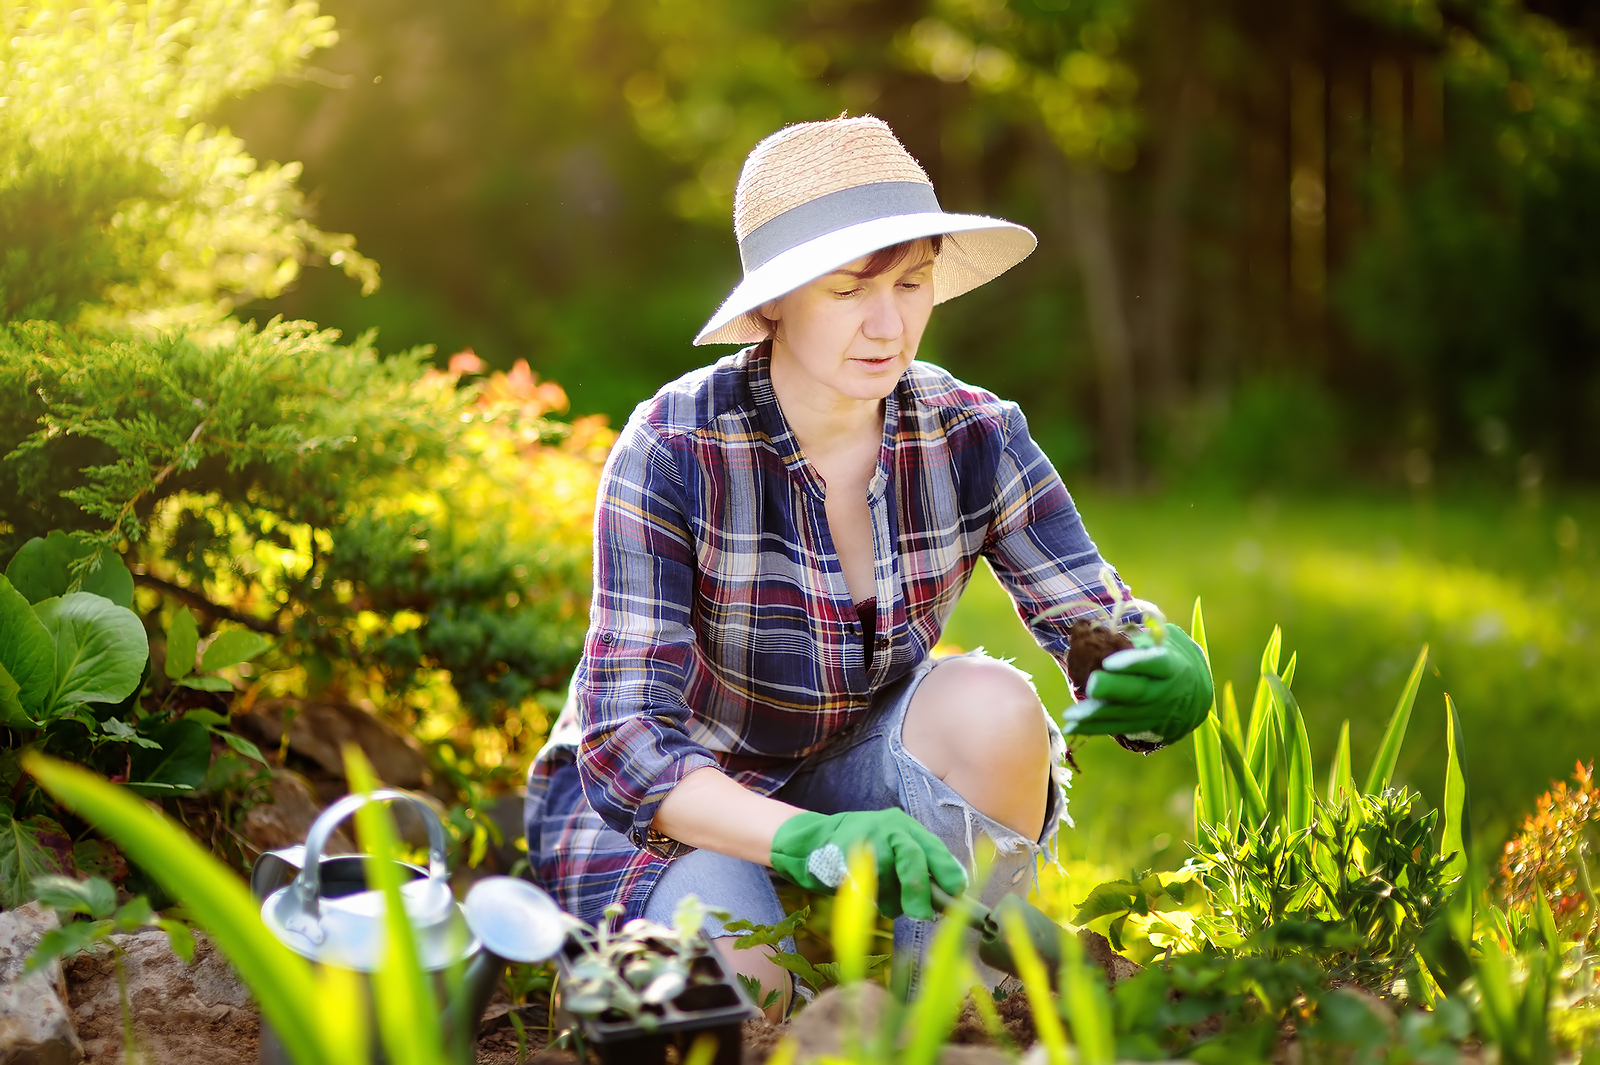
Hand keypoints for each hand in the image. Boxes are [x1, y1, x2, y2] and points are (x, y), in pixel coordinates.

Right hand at [769, 809, 967, 920]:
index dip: (948, 872)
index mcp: (906, 827)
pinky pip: (862, 886)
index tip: (956, 893)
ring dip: (890, 900)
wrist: (815, 838)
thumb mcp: (896, 846)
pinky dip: (870, 899)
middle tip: (922, 915)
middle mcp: (888, 829)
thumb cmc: (867, 849)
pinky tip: (867, 897)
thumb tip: (950, 897)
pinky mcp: (842, 856)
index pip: (933, 848)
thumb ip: (921, 865)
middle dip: (919, 890)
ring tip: (886, 902)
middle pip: (911, 858)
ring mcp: (864, 840)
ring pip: (887, 877)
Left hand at [1061, 623, 1212, 746]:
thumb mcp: (1165, 643)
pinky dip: (1094, 728)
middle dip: (1113, 689)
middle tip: (1091, 684)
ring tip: (1071, 715)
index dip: (1133, 663)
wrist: (1193, 696)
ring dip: (1096, 715)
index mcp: (1171, 666)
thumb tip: (1105, 633)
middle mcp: (1164, 692)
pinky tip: (1072, 728)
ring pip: (1124, 715)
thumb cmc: (1170, 659)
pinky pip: (1117, 728)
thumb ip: (1140, 640)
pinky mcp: (1142, 727)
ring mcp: (1153, 713)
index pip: (1155, 663)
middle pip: (1137, 692)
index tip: (1110, 662)